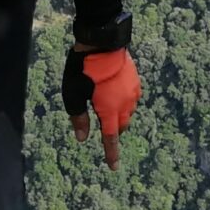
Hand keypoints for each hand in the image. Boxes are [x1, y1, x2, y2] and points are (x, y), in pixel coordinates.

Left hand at [62, 47, 140, 167]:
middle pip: (121, 126)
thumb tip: (82, 138)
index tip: (114, 167)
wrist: (103, 42)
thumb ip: (79, 118)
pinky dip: (124, 102)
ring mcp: (132, 92)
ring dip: (118, 115)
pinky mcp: (135, 80)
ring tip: (106, 105)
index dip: (111, 154)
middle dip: (113, 131)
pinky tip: (114, 92)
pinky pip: (131, 98)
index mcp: (109, 110)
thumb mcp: (73, 95)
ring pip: (127, 112)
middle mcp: (124, 104)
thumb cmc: (84, 69)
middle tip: (102, 125)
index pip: (110, 138)